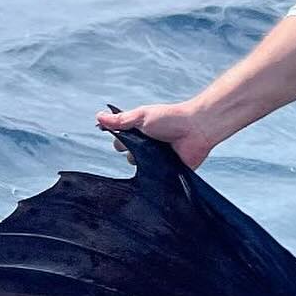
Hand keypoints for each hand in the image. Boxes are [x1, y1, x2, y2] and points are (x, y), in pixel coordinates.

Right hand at [96, 101, 217, 169]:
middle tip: (144, 144)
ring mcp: (156, 160)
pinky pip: (153, 178)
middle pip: (128, 157)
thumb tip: (98, 117)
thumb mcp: (142, 116)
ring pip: (139, 168)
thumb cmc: (171, 118)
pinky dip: (152, 175)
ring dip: (143, 163)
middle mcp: (146, 147)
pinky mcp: (166, 171)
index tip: (124, 136)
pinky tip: (155, 170)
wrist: (196, 128)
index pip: (119, 142)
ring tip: (155, 153)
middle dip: (132, 152)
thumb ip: (120, 120)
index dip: (120, 140)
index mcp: (140, 134)